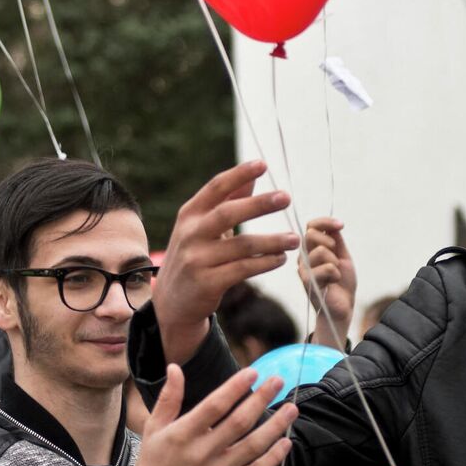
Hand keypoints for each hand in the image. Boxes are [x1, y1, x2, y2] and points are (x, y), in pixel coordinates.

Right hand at [121, 364, 297, 465]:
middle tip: (278, 381)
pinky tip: (285, 442)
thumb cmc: (153, 463)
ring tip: (291, 409)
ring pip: (252, 447)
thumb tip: (176, 367)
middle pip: (239, 422)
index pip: (215, 405)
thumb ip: (168, 397)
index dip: (235, 387)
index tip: (252, 372)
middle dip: (261, 399)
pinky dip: (273, 459)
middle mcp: (202, 453)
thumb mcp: (153, 427)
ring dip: (275, 426)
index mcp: (183, 434)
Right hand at [154, 161, 298, 362]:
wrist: (171, 302)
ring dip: (272, 241)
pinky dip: (265, 262)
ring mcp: (197, 259)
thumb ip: (227, 201)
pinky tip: (280, 259)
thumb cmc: (194, 255)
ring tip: (294, 239)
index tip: (262, 164)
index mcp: (189, 214)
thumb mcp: (202, 226)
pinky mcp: (207, 283)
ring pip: (242, 246)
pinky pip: (243, 269)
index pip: (216, 187)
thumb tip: (253, 176)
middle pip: (228, 213)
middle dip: (259, 204)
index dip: (238, 174)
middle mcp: (190, 233)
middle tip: (285, 197)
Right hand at [299, 218, 356, 347]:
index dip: (325, 222)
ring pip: (320, 251)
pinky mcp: (308, 282)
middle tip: (336, 257)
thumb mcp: (342, 256)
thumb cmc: (341, 283)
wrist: (343, 308)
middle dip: (330, 243)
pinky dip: (337, 274)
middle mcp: (304, 257)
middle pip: (311, 234)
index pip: (311, 226)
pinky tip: (334, 282)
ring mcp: (304, 269)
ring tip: (335, 274)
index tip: (340, 225)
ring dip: (335, 263)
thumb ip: (336, 240)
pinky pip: (327, 268)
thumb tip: (334, 225)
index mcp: (311, 249)